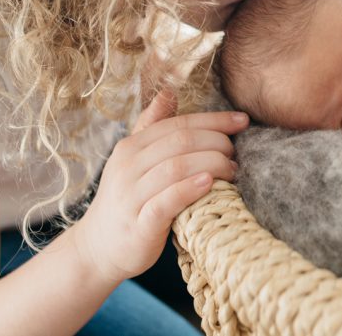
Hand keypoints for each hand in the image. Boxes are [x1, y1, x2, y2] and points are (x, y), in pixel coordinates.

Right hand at [73, 88, 247, 283]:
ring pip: (176, 167)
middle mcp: (128, 166)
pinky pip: (166, 201)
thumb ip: (153, 127)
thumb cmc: (128, 200)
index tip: (242, 120)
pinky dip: (190, 189)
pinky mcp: (139, 224)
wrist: (99, 249)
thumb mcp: (134, 160)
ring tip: (232, 170)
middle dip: (216, 142)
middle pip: (181, 141)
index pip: (179, 124)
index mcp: (131, 146)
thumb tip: (169, 92)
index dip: (214, 120)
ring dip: (211, 163)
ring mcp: (131, 195)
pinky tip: (211, 183)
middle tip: (236, 153)